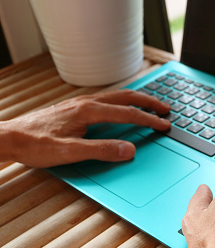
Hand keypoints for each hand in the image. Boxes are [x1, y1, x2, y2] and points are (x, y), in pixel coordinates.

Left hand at [0, 90, 171, 167]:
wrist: (9, 137)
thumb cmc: (35, 145)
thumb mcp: (70, 152)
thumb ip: (102, 150)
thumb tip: (129, 149)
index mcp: (88, 111)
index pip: (127, 113)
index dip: (148, 120)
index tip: (164, 125)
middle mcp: (86, 103)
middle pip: (125, 97)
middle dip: (148, 102)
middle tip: (165, 109)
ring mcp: (80, 103)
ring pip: (116, 96)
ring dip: (136, 100)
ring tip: (149, 105)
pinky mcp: (74, 108)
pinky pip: (106, 99)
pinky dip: (122, 101)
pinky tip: (121, 108)